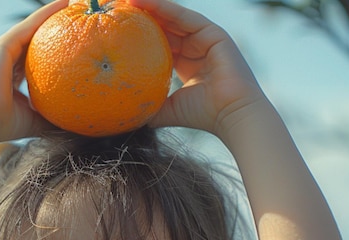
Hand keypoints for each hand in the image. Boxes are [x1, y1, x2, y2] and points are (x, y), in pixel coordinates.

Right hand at [0, 0, 67, 142]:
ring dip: (51, 15)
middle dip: (51, 31)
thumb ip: (51, 118)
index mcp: (10, 81)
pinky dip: (45, 14)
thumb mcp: (33, 121)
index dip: (49, 56)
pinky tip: (64, 5)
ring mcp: (4, 51)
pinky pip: (29, 26)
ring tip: (72, 4)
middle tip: (73, 21)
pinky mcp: (3, 45)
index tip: (68, 51)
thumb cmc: (2, 126)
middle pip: (34, 42)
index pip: (33, 64)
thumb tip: (75, 124)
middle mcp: (7, 62)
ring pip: (32, 28)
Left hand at [126, 0, 267, 137]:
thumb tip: (127, 118)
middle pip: (164, 28)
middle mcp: (195, 49)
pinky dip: (163, 7)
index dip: (140, 38)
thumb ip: (150, 109)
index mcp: (187, 65)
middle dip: (142, 19)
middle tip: (116, 9)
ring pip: (172, 17)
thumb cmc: (202, 116)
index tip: (117, 33)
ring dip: (149, 7)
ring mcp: (205, 38)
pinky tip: (144, 2)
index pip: (159, 45)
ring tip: (125, 1)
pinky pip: (183, 15)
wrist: (231, 114)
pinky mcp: (212, 31)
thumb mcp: (168, 111)